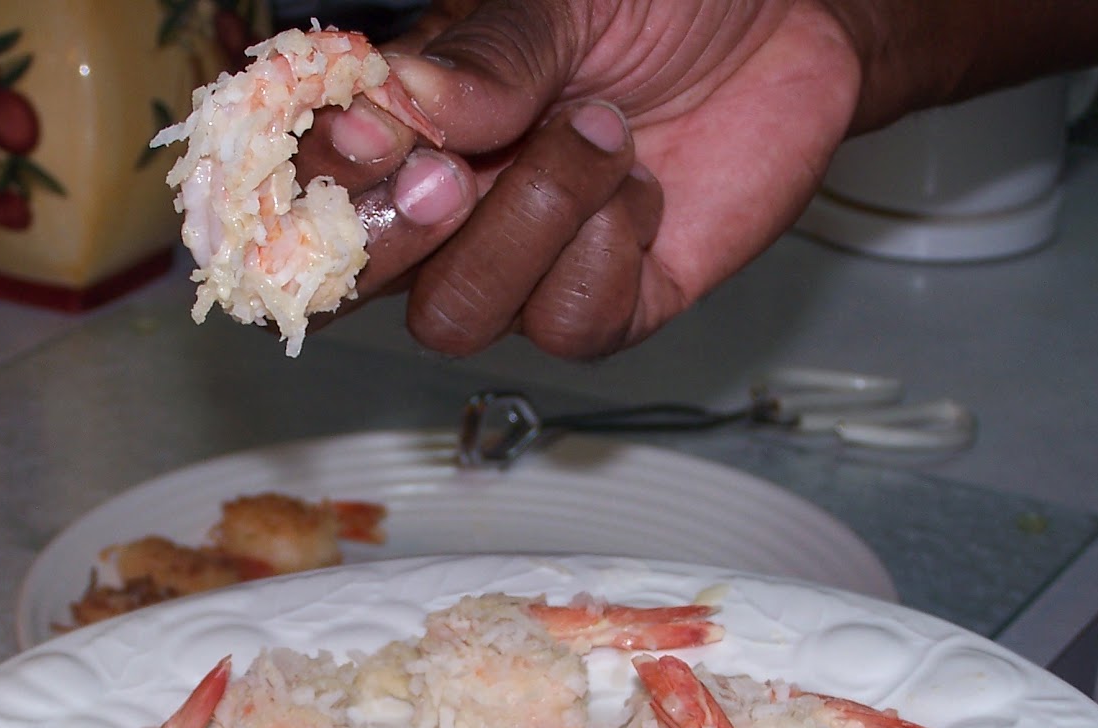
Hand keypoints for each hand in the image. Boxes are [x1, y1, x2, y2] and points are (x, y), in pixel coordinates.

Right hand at [294, 0, 864, 357]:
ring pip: (458, 315)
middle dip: (397, 233)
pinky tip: (643, 188)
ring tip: (605, 133)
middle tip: (457, 170)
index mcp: (409, 132)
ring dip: (530, 221)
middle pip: (355, 285)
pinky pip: (567, 325)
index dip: (316, 187)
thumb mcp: (560, 3)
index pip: (309, 194)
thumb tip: (389, 107)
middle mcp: (450, 214)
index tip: (364, 138)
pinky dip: (606, 251)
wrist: (788, 23)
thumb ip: (479, 61)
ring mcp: (525, 270)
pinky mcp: (607, 308)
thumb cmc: (662, 1)